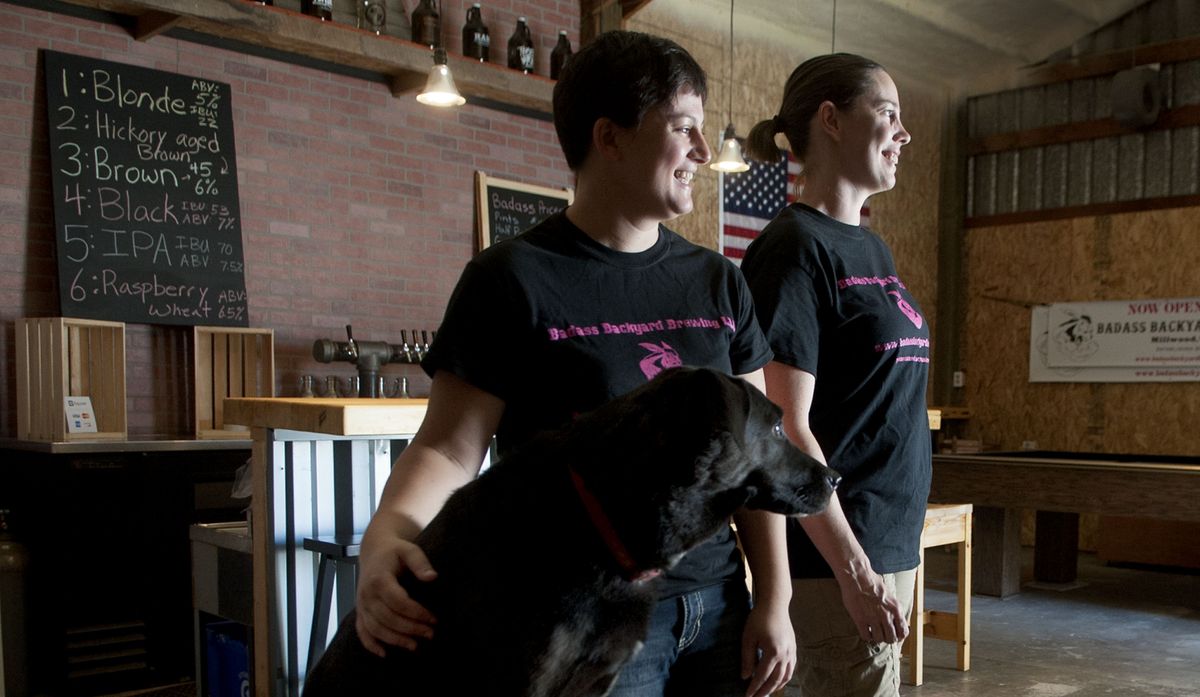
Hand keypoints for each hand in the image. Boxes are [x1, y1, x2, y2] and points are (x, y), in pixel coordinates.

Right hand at [354, 533, 437, 656]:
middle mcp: (367, 594)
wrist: (374, 550)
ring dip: (395, 640)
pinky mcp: (360, 611)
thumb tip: (432, 577)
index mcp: (379, 579)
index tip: (434, 619)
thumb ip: (420, 562)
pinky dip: (371, 644)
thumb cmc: (395, 551)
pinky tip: (384, 654)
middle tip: (430, 634)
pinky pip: (362, 631)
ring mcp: (361, 604)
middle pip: (387, 618)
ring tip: (415, 646)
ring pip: (375, 628)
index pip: (398, 602)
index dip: (416, 613)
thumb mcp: (409, 550)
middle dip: (410, 629)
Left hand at [740, 600, 795, 696]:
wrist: (775, 605)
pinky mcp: (794, 648)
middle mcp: (785, 655)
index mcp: (773, 652)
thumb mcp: (748, 638)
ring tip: (767, 692)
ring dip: (777, 687)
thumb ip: (747, 659)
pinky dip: (785, 678)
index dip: (754, 687)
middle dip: (765, 691)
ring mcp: (792, 652)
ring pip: (786, 676)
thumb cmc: (759, 619)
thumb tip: (745, 676)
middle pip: (776, 680)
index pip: (762, 676)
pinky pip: (791, 668)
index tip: (748, 695)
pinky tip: (778, 680)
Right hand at [838, 568, 908, 644]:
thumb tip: (894, 617)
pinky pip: (866, 636)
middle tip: (882, 634)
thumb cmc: (872, 582)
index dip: (899, 636)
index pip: (904, 632)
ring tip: (873, 632)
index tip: (894, 635)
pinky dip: (866, 636)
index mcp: (895, 609)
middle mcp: (886, 615)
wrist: (857, 577)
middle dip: (887, 638)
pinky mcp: (860, 619)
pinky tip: (864, 630)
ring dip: (876, 637)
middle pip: (891, 638)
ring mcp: (873, 618)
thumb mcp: (889, 594)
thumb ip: (892, 608)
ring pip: (879, 639)